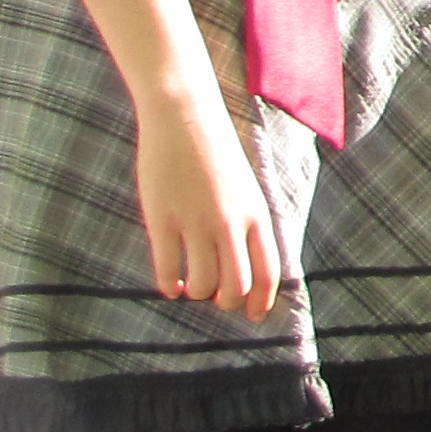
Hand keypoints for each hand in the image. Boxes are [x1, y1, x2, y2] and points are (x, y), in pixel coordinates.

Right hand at [133, 90, 284, 319]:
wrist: (185, 115)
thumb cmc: (216, 153)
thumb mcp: (245, 187)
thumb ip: (247, 224)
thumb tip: (247, 267)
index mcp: (257, 213)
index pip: (268, 272)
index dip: (262, 301)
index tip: (254, 316)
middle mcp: (229, 222)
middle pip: (236, 286)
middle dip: (226, 300)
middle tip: (216, 297)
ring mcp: (195, 221)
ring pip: (202, 284)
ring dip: (197, 292)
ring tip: (191, 284)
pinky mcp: (162, 218)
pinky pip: (167, 270)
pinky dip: (169, 286)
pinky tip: (171, 284)